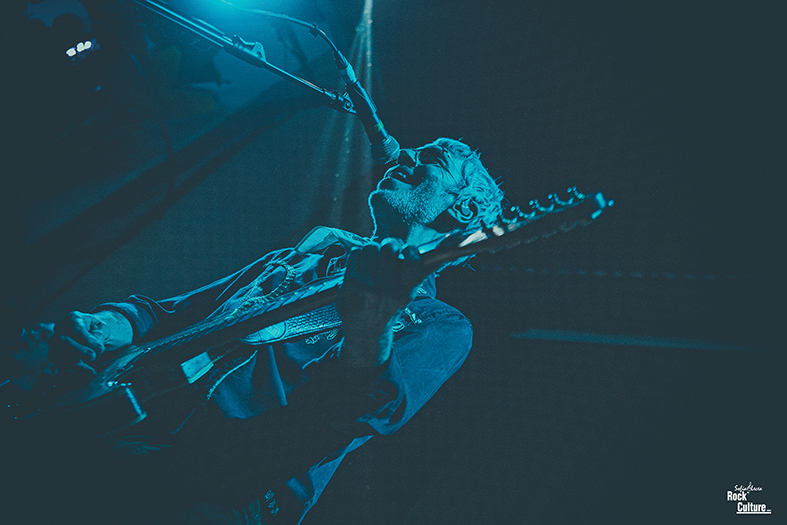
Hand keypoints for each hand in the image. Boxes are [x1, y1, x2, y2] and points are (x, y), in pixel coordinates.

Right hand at [48, 310, 132, 373]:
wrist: (92, 334)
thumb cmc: (96, 329)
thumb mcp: (103, 328)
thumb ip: (99, 336)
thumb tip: (95, 348)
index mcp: (73, 318)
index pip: (76, 329)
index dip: (87, 341)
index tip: (98, 349)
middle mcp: (60, 330)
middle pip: (62, 341)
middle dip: (78, 351)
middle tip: (92, 357)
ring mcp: (56, 343)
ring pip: (58, 355)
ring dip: (75, 365)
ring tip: (90, 372)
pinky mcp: (56, 355)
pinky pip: (59, 365)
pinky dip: (71, 373)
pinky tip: (83, 377)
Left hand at [336, 238, 426, 368]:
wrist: (364, 332)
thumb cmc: (386, 310)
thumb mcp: (406, 297)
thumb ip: (415, 276)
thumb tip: (427, 254)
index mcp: (404, 290)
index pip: (413, 261)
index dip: (411, 251)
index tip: (408, 250)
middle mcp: (387, 288)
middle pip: (389, 248)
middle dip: (389, 245)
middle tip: (387, 251)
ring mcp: (368, 285)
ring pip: (371, 247)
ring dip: (371, 249)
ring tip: (372, 258)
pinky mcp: (351, 282)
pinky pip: (356, 253)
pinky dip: (358, 254)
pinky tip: (360, 264)